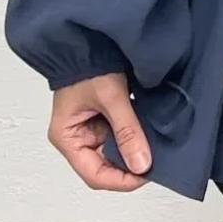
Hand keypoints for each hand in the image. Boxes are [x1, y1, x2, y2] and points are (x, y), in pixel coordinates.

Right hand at [48, 72, 152, 190]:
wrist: (90, 40)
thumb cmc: (89, 64)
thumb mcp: (111, 97)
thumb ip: (127, 131)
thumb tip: (141, 164)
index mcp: (67, 137)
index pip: (94, 175)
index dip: (121, 181)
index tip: (145, 175)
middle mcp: (76, 138)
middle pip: (104, 168)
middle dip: (128, 169)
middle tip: (155, 164)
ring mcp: (89, 129)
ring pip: (114, 155)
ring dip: (132, 154)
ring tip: (153, 151)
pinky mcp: (102, 120)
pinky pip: (119, 139)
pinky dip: (133, 140)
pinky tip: (148, 138)